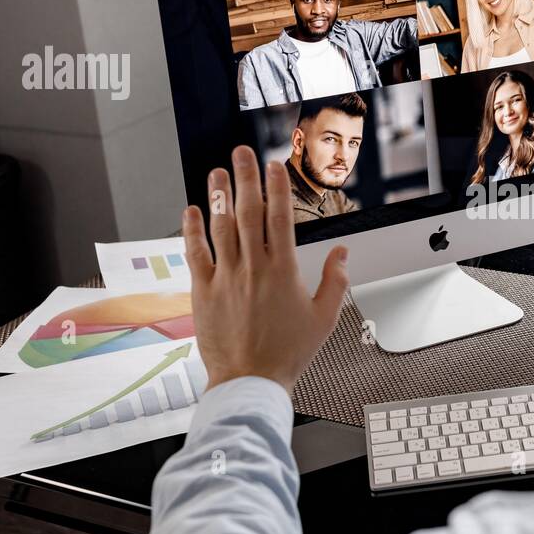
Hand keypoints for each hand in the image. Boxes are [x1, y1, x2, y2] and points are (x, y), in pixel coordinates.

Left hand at [183, 145, 348, 391]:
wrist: (251, 381)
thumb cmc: (288, 353)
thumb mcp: (324, 318)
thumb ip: (335, 282)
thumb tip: (342, 254)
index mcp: (284, 271)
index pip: (280, 218)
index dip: (276, 187)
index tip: (274, 165)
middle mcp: (253, 268)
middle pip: (248, 212)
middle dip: (245, 178)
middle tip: (241, 153)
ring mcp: (226, 278)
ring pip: (220, 226)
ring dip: (218, 196)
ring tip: (216, 172)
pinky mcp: (204, 292)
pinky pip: (196, 254)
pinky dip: (192, 230)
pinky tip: (191, 211)